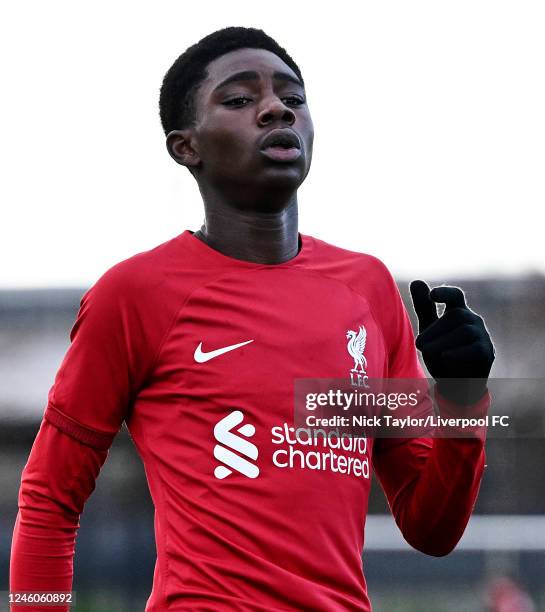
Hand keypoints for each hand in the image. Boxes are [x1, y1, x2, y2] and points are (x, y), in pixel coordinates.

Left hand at [409, 280, 494, 405]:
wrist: (455, 383)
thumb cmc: (441, 352)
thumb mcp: (429, 329)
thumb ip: (424, 307)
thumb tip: (416, 280)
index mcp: (457, 312)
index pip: (455, 296)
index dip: (445, 293)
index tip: (432, 295)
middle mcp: (472, 320)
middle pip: (455, 316)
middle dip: (434, 330)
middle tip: (419, 344)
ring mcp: (482, 336)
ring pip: (464, 331)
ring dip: (442, 342)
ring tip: (427, 353)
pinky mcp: (487, 353)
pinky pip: (474, 349)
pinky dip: (458, 353)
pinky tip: (445, 357)